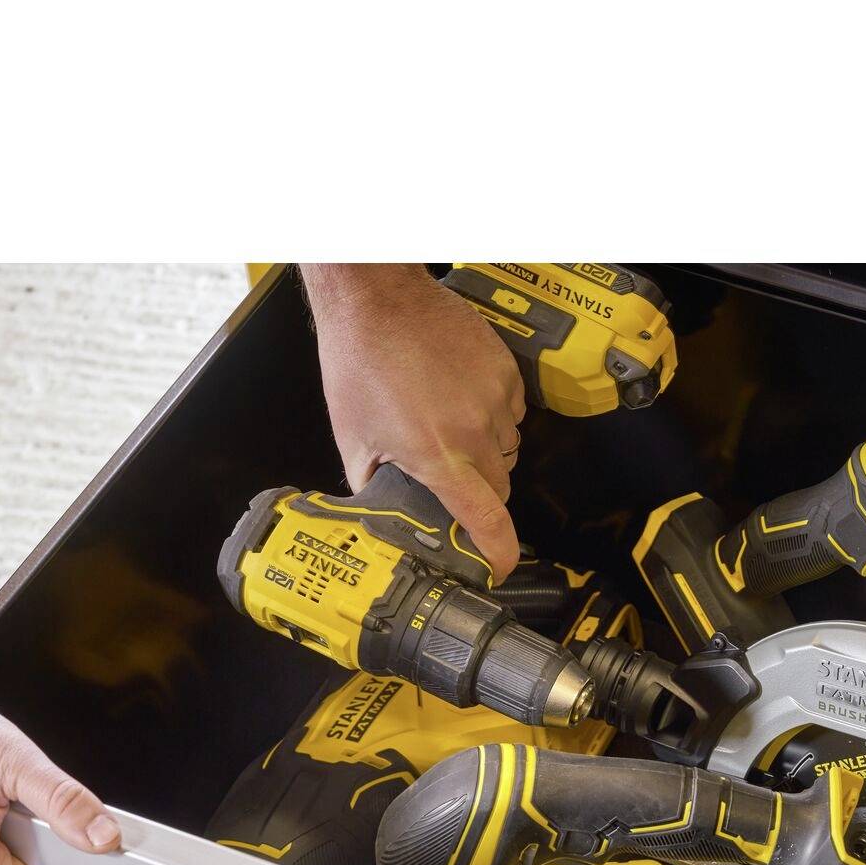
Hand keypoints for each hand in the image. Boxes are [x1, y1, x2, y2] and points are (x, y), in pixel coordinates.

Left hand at [304, 265, 526, 579]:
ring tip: (449, 427)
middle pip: (499, 487)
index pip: (487, 519)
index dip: (498, 552)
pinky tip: (461, 400)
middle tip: (451, 478)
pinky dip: (494, 416)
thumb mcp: (352, 437)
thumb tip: (381, 516)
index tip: (498, 567)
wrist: (376, 297)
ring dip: (486, 452)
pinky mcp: (505, 371)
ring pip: (507, 449)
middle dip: (480, 493)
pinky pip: (513, 412)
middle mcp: (473, 432)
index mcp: (437, 455)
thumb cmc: (359, 361)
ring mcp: (495, 398)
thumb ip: (372, 485)